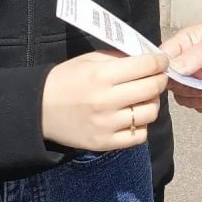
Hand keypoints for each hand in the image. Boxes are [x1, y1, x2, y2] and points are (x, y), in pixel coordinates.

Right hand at [41, 51, 168, 151]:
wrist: (39, 109)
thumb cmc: (66, 79)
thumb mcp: (89, 60)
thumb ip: (118, 58)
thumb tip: (148, 58)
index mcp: (101, 75)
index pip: (145, 67)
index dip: (160, 62)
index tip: (162, 61)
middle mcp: (106, 100)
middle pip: (152, 89)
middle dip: (161, 80)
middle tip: (158, 77)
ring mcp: (106, 124)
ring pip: (150, 113)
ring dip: (153, 103)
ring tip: (144, 98)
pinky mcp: (104, 143)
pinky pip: (139, 136)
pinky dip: (141, 125)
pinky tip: (133, 117)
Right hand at [160, 17, 201, 112]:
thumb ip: (194, 56)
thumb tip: (172, 69)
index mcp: (181, 46)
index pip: (161, 62)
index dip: (163, 72)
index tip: (175, 78)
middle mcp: (184, 65)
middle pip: (170, 84)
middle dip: (183, 89)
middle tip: (197, 87)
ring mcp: (196, 80)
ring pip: (183, 98)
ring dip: (195, 99)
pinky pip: (199, 106)